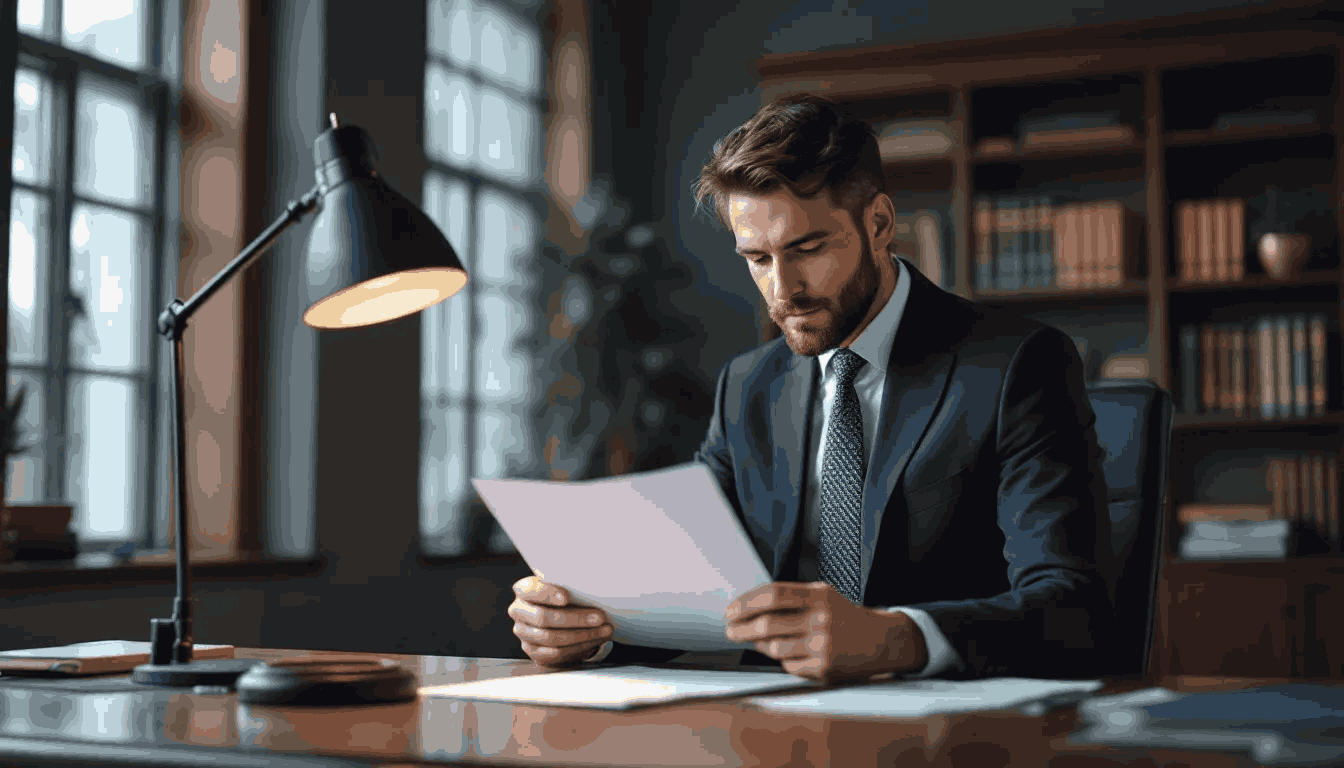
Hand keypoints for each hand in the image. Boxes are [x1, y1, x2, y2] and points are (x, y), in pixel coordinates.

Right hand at [508, 576, 613, 666]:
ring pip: (551, 638)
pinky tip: (595, 640)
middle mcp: (519, 611)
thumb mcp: (565, 586)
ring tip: (604, 630)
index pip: (529, 590)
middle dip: (575, 618)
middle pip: (543, 618)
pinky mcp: (534, 652)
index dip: (547, 594)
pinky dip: (579, 647)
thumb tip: (595, 587)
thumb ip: (572, 586)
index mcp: (524, 590)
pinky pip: (556, 653)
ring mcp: (525, 633)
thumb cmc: (564, 598)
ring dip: (582, 635)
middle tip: (599, 617)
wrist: (559, 620)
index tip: (567, 597)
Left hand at [724, 582, 927, 681]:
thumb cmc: (845, 617)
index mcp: (819, 596)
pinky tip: (791, 653)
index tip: (731, 610)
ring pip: (773, 647)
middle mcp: (821, 619)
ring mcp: (823, 645)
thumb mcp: (823, 596)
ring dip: (760, 646)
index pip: (773, 594)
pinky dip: (783, 660)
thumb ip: (791, 598)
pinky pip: (788, 665)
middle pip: (767, 623)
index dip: (745, 603)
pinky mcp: (824, 668)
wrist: (881, 640)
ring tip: (759, 642)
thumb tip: (750, 607)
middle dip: (741, 628)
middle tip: (731, 630)